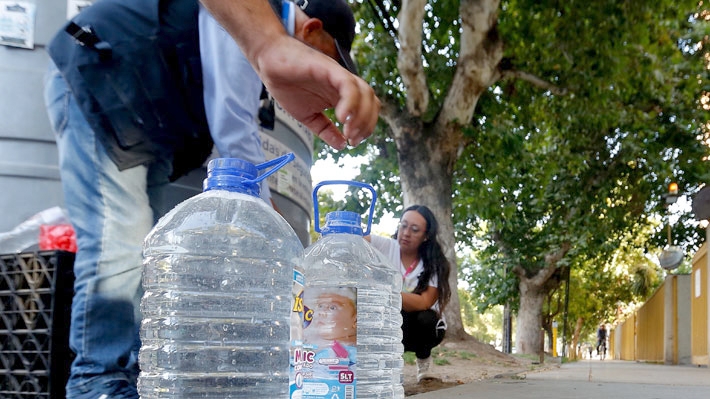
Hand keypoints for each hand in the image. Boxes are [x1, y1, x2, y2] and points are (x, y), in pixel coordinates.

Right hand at [254, 35, 379, 148]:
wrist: (268, 62)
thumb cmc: (287, 84)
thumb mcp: (308, 116)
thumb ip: (325, 129)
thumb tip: (341, 146)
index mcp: (341, 96)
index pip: (367, 110)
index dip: (365, 128)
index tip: (353, 143)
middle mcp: (344, 85)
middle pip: (371, 102)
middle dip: (367, 124)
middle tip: (353, 139)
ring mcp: (337, 75)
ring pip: (365, 92)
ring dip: (362, 115)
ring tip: (348, 131)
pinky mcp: (328, 68)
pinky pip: (347, 84)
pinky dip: (350, 101)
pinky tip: (341, 117)